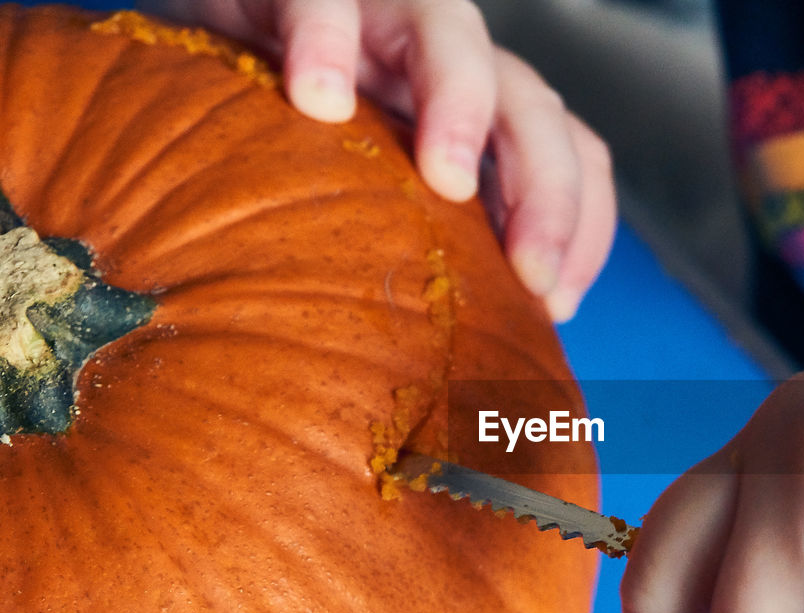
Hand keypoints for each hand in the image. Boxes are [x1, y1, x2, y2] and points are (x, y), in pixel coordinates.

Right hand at [138, 0, 614, 320]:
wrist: (192, 56)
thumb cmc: (282, 143)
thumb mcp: (364, 199)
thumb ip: (412, 248)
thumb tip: (447, 359)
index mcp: (474, 114)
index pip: (570, 152)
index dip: (583, 224)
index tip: (559, 304)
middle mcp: (443, 60)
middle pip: (533, 106)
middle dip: (547, 193)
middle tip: (531, 274)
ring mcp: (379, 14)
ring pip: (452, 34)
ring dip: (459, 108)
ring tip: (445, 181)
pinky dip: (324, 40)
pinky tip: (316, 99)